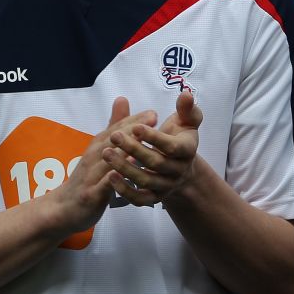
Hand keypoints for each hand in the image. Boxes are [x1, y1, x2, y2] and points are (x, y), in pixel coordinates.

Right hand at [46, 97, 154, 233]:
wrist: (62, 209)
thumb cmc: (86, 179)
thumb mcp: (99, 151)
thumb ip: (112, 127)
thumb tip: (122, 99)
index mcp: (98, 147)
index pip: (117, 130)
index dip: (134, 120)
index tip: (153, 113)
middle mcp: (93, 158)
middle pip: (113, 139)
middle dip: (132, 128)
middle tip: (152, 118)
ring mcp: (91, 176)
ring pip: (108, 159)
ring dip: (124, 148)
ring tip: (141, 140)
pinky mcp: (90, 194)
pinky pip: (103, 185)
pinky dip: (112, 179)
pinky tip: (124, 175)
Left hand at [104, 91, 202, 206]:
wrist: (182, 167)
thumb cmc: (180, 137)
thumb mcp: (187, 121)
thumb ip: (187, 108)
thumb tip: (186, 94)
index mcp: (187, 150)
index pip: (171, 146)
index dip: (154, 137)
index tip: (136, 126)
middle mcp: (178, 170)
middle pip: (155, 163)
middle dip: (133, 149)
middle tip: (114, 136)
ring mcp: (166, 186)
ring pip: (145, 180)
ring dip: (124, 168)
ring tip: (106, 153)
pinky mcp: (155, 198)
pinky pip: (140, 199)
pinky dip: (125, 191)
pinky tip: (110, 176)